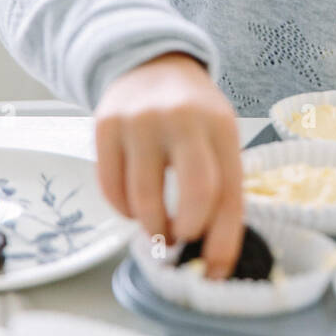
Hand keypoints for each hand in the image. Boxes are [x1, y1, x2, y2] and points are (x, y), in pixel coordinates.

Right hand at [94, 52, 243, 277]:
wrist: (151, 63)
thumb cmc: (192, 113)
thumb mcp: (218, 135)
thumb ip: (220, 184)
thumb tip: (215, 255)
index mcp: (221, 125)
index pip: (229, 191)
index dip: (224, 240)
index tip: (215, 271)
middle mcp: (183, 119)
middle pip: (196, 192)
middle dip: (188, 231)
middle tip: (181, 242)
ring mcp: (140, 121)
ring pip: (145, 197)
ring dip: (151, 227)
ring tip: (156, 229)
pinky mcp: (105, 126)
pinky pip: (110, 188)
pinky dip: (122, 209)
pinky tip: (132, 206)